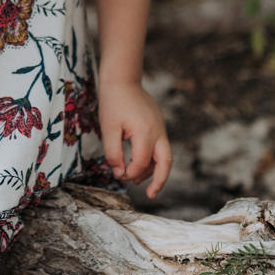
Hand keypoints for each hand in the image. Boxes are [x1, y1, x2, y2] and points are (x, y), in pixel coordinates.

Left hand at [98, 81, 171, 199]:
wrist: (123, 79)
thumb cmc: (113, 102)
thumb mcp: (108, 129)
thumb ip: (113, 153)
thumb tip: (120, 172)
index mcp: (145, 132)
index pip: (142, 162)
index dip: (130, 172)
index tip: (119, 174)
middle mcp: (158, 132)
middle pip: (166, 162)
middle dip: (160, 181)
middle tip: (152, 195)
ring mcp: (161, 128)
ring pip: (164, 156)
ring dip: (153, 170)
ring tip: (138, 181)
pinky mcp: (158, 125)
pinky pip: (160, 147)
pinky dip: (152, 158)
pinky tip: (141, 164)